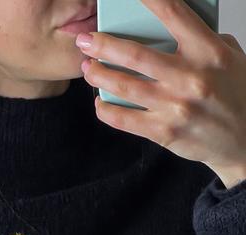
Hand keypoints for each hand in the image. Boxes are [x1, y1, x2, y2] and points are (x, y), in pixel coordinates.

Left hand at [75, 0, 245, 188]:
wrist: (244, 140)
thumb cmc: (236, 95)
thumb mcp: (230, 58)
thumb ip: (204, 40)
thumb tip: (176, 26)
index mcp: (208, 52)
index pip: (174, 14)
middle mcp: (190, 78)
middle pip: (135, 55)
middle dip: (103, 45)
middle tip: (86, 40)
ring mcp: (175, 107)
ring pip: (125, 86)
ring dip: (99, 76)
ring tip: (88, 68)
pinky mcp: (164, 132)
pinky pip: (125, 120)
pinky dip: (107, 110)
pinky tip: (99, 102)